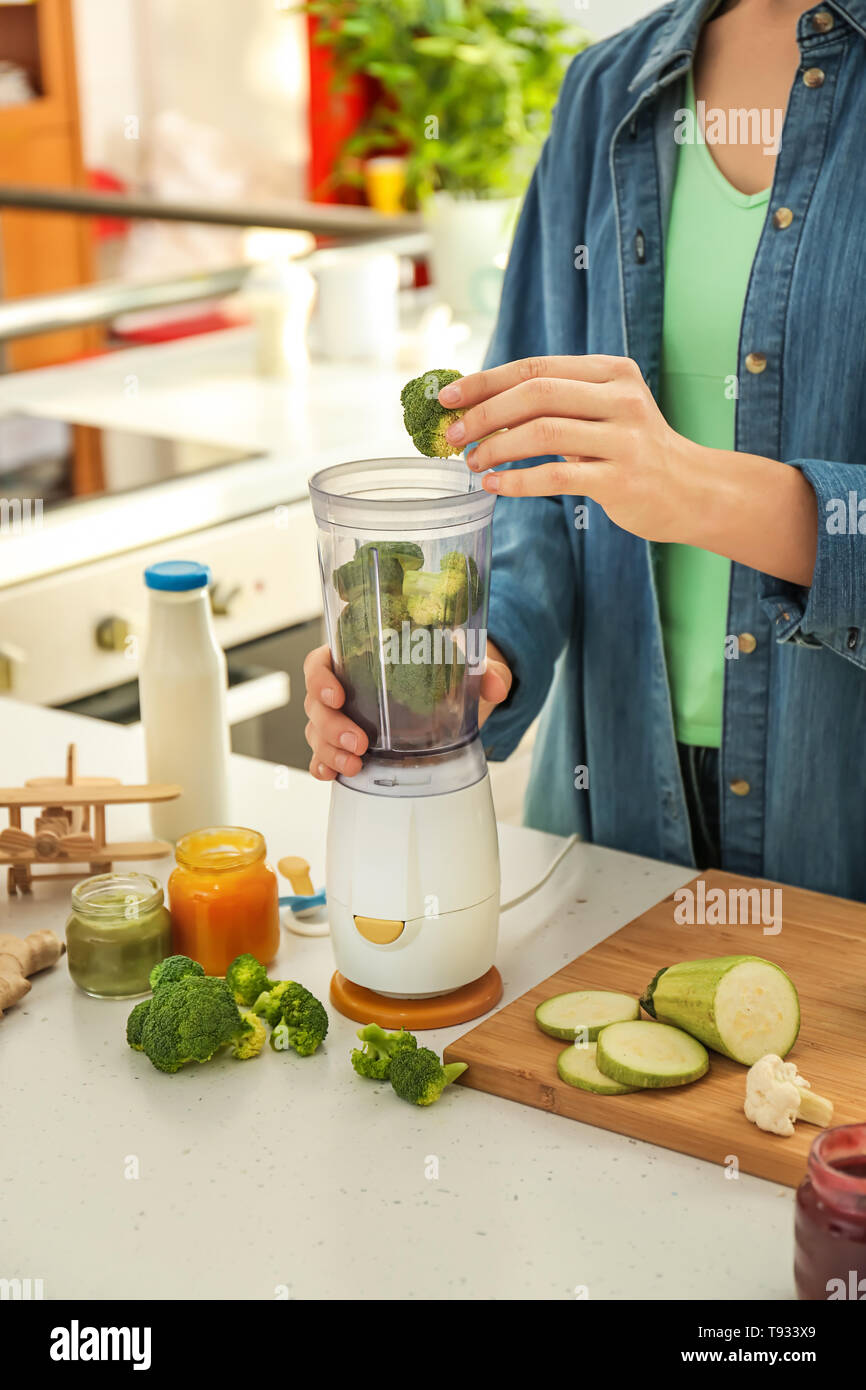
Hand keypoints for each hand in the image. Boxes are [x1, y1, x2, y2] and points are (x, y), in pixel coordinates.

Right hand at [303, 640, 511, 779]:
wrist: (456, 697)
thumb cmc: (449, 671)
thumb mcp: (469, 666)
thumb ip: (485, 672)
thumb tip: (495, 686)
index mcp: (361, 657)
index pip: (322, 661)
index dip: (320, 678)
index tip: (337, 695)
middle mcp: (346, 687)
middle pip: (316, 703)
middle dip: (331, 726)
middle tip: (360, 742)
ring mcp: (345, 717)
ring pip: (318, 732)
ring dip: (330, 750)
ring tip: (356, 764)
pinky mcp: (351, 744)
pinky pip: (325, 754)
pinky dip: (324, 765)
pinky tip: (332, 775)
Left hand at [439, 355, 706, 544]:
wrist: (690, 489)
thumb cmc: (631, 450)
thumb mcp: (602, 411)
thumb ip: (556, 403)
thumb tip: (480, 406)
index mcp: (610, 371)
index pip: (535, 368)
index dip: (485, 381)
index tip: (447, 398)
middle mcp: (620, 398)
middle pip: (536, 394)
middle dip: (485, 414)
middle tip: (455, 437)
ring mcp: (624, 439)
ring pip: (543, 434)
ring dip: (497, 448)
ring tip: (472, 463)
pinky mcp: (621, 479)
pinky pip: (556, 477)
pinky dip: (518, 482)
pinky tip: (495, 487)